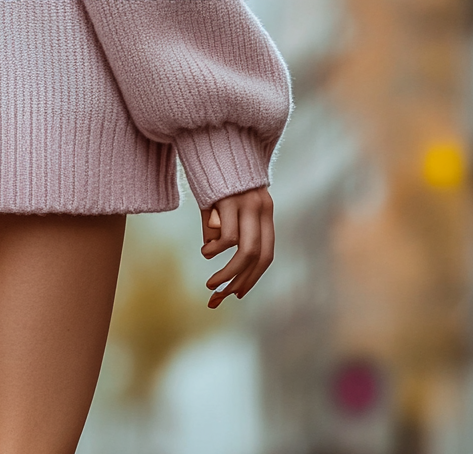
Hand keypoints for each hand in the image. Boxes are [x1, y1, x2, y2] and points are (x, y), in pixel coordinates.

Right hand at [200, 186, 273, 307]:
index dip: (253, 277)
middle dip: (241, 282)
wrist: (216, 138)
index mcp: (264, 212)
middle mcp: (261, 209)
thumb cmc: (216, 176)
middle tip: (221, 296)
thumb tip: (211, 250)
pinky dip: (215, 250)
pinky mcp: (230, 201)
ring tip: (210, 284)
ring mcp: (247, 205)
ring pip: (244, 251)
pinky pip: (226, 237)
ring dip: (227, 274)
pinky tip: (205, 250)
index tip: (236, 293)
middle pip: (259, 257)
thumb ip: (222, 227)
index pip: (266, 253)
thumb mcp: (224, 206)